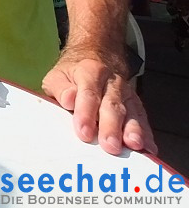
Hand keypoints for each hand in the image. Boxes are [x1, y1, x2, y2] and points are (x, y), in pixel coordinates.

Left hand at [41, 46, 155, 154]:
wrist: (95, 58)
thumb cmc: (72, 75)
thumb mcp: (57, 76)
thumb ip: (60, 88)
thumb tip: (68, 100)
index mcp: (89, 72)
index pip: (88, 93)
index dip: (86, 113)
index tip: (84, 132)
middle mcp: (111, 82)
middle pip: (112, 105)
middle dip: (111, 127)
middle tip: (110, 146)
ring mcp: (126, 93)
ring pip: (131, 112)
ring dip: (133, 130)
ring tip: (133, 145)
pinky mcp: (136, 104)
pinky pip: (142, 119)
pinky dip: (146, 134)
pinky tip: (149, 148)